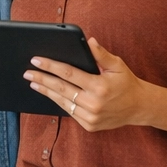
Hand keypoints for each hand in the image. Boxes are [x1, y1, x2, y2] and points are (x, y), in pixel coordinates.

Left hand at [25, 38, 152, 132]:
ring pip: (62, 102)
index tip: (36, 60)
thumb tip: (88, 41)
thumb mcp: (117, 65)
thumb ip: (101, 54)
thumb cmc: (126, 83)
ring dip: (46, 92)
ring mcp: (90, 117)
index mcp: (99, 86)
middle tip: (27, 72)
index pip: (68, 74)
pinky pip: (70, 112)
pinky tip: (50, 94)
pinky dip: (59, 102)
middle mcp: (94, 103)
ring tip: (34, 82)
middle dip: (42, 79)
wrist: (139, 107)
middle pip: (61, 89)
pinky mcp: (89, 125)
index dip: (51, 66)